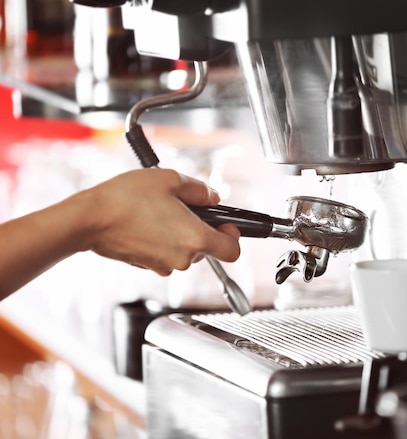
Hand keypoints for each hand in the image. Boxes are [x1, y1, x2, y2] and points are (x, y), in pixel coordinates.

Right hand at [82, 168, 240, 274]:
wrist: (89, 219)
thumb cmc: (126, 199)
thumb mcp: (171, 180)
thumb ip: (200, 190)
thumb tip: (213, 197)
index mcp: (195, 238)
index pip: (232, 251)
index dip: (233, 236)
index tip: (226, 225)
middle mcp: (182, 258)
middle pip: (206, 248)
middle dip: (200, 228)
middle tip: (184, 209)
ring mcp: (163, 265)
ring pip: (184, 251)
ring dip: (179, 234)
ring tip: (160, 212)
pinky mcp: (146, 266)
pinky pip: (165, 254)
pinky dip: (161, 241)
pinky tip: (146, 223)